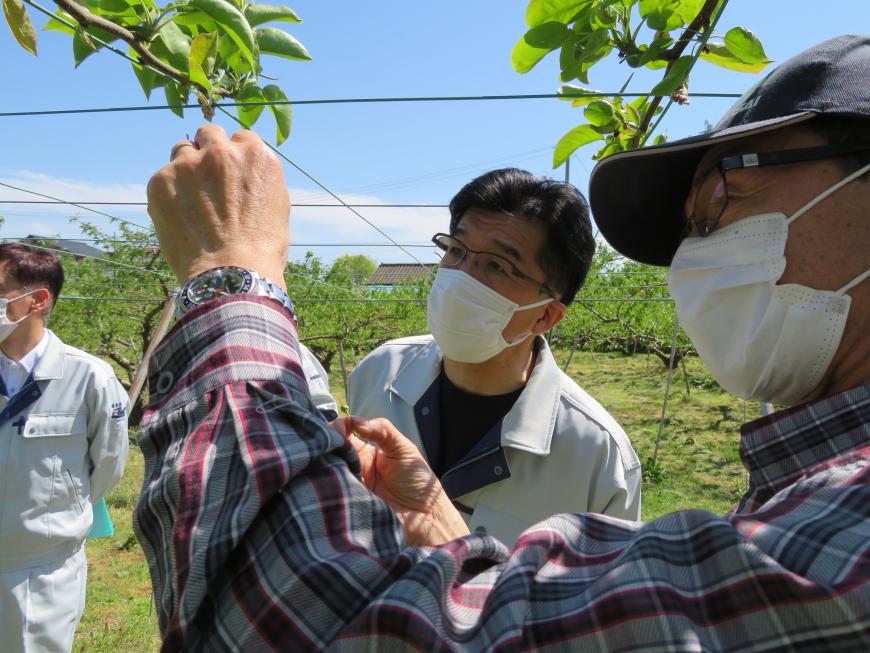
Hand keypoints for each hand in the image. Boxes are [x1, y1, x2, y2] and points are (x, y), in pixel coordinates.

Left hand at [147, 125, 290, 285]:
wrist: (231, 273)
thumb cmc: (261, 250)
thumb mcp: (276, 207)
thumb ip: (258, 182)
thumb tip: (245, 180)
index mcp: (257, 156)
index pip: (241, 138)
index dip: (236, 157)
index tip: (231, 174)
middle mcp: (223, 151)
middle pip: (209, 133)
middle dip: (208, 149)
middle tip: (207, 177)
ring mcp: (190, 163)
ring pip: (182, 150)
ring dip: (186, 168)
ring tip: (191, 202)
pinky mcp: (161, 180)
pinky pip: (163, 179)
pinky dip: (168, 195)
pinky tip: (180, 220)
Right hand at [331, 416, 469, 545]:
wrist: (427, 517)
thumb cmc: (418, 481)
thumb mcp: (404, 448)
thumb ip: (383, 430)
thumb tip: (355, 421)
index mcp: (366, 452)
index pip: (344, 433)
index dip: (338, 427)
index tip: (340, 428)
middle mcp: (353, 467)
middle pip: (331, 450)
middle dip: (328, 444)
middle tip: (329, 444)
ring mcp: (349, 486)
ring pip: (327, 470)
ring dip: (327, 463)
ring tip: (330, 460)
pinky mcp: (347, 505)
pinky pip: (331, 492)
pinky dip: (329, 484)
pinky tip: (332, 478)